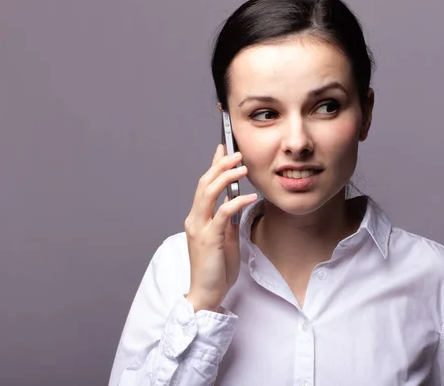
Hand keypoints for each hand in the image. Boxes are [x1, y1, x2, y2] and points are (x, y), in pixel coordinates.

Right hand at [183, 144, 256, 311]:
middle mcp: (194, 220)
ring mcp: (199, 229)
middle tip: (236, 153)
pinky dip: (236, 202)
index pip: (204, 186)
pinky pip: (223, 213)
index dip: (213, 165)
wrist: (205, 294)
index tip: (222, 148)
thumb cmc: (215, 269)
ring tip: (242, 167)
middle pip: (205, 184)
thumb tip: (236, 203)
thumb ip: (226, 221)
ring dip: (226, 177)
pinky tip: (249, 196)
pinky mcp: (209, 239)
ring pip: (209, 193)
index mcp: (197, 219)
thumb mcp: (223, 239)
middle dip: (220, 165)